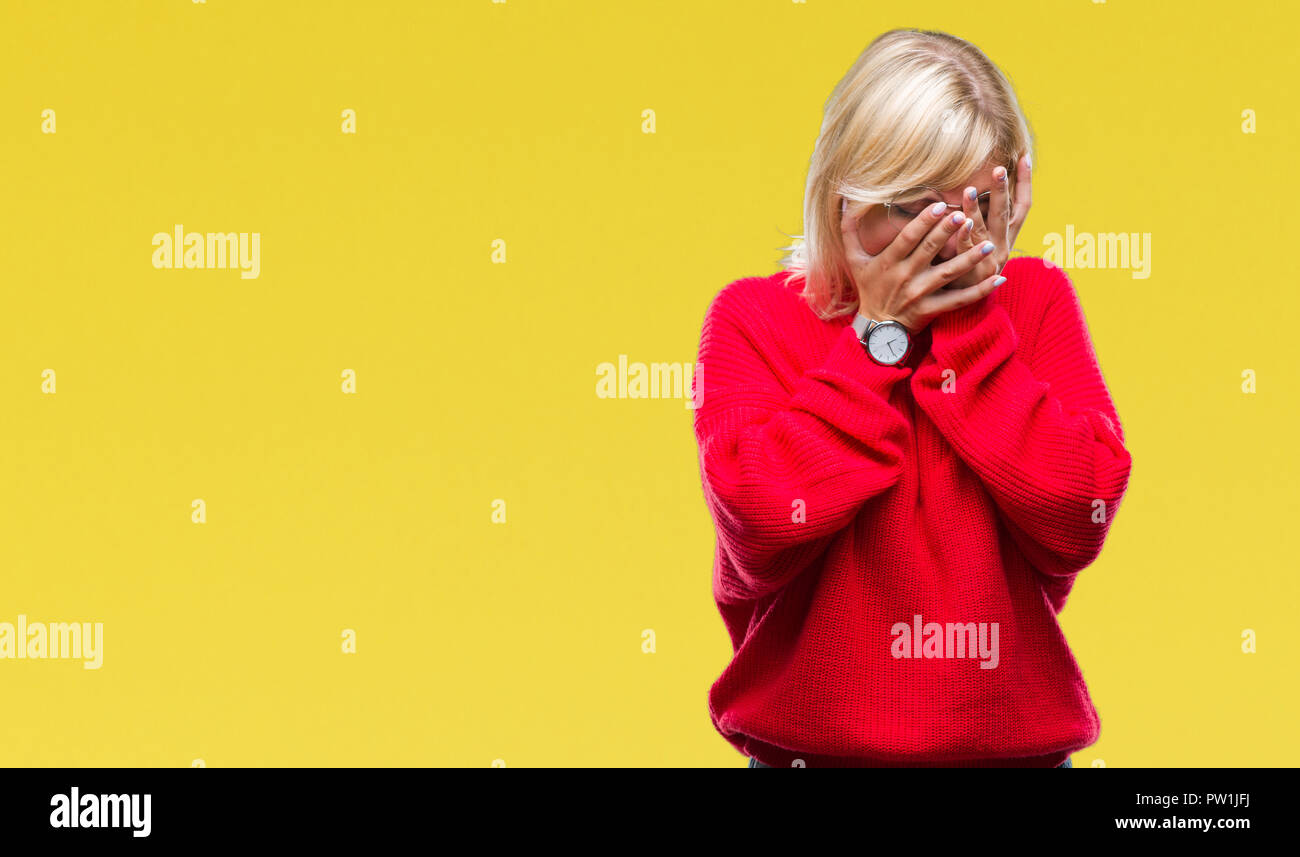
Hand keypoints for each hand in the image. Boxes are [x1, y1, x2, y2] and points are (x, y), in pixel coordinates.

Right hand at [840, 198, 1004, 332]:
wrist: (877, 329)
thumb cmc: (868, 288)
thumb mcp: (854, 260)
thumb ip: (849, 230)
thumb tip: (842, 200)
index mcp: (888, 262)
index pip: (908, 238)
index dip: (923, 222)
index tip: (940, 205)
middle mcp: (905, 277)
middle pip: (929, 251)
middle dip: (948, 233)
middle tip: (966, 215)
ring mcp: (920, 294)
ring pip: (948, 274)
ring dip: (970, 259)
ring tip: (990, 244)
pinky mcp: (932, 310)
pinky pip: (959, 300)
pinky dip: (979, 291)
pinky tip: (998, 279)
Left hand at [946, 154, 1031, 288]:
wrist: (966, 304)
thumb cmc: (971, 265)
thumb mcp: (983, 241)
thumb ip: (983, 218)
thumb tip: (979, 187)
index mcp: (1007, 236)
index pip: (1022, 205)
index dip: (1025, 182)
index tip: (1025, 157)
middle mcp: (1001, 245)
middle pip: (1005, 213)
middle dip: (1002, 190)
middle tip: (999, 168)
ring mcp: (986, 259)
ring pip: (984, 229)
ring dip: (977, 209)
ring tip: (969, 190)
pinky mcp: (970, 271)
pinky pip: (966, 250)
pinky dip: (964, 236)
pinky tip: (960, 222)